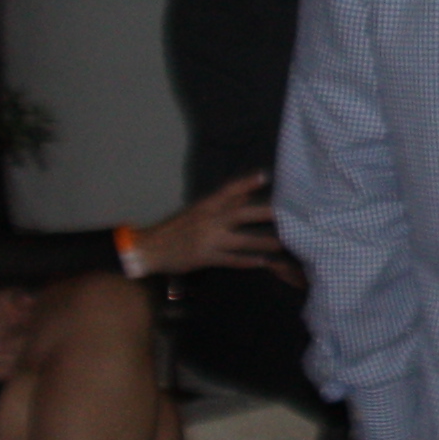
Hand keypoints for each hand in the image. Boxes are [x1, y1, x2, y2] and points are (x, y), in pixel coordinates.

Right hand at [143, 172, 284, 275]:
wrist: (148, 248)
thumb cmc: (176, 228)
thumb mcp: (198, 209)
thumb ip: (224, 201)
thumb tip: (250, 189)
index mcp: (206, 205)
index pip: (229, 190)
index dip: (247, 183)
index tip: (267, 176)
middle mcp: (209, 219)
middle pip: (241, 213)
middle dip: (266, 213)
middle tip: (290, 212)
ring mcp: (207, 239)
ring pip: (241, 239)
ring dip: (263, 241)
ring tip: (284, 242)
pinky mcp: (204, 257)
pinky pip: (230, 259)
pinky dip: (247, 261)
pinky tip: (263, 262)